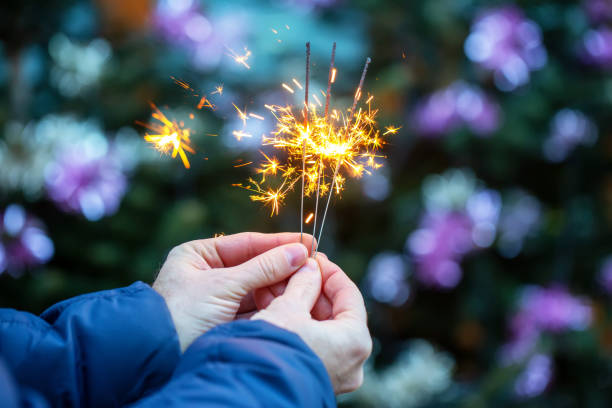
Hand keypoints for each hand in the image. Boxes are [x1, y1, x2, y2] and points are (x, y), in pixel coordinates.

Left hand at [153, 232, 315, 350]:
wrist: (159, 357)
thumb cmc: (181, 313)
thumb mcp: (223, 285)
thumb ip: (263, 268)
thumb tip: (299, 252)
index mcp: (198, 255)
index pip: (245, 243)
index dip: (277, 242)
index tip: (306, 241)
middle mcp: (207, 274)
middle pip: (254, 265)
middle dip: (283, 266)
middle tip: (314, 263)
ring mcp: (217, 299)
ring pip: (257, 289)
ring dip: (281, 287)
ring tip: (309, 282)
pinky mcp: (225, 322)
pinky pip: (255, 309)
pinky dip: (273, 306)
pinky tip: (294, 301)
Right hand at [252, 255, 371, 393]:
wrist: (249, 389)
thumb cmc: (275, 349)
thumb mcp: (289, 307)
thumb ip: (304, 283)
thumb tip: (310, 268)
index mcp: (355, 340)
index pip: (350, 295)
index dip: (330, 272)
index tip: (314, 258)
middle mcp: (351, 362)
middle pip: (334, 312)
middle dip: (310, 288)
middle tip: (293, 270)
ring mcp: (333, 373)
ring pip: (320, 327)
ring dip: (299, 303)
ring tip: (277, 285)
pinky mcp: (314, 378)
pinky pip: (311, 343)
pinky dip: (296, 324)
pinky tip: (275, 305)